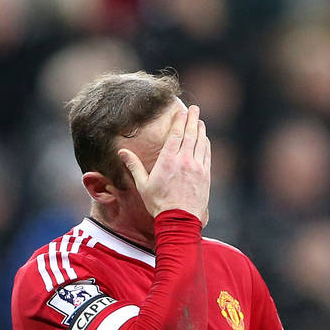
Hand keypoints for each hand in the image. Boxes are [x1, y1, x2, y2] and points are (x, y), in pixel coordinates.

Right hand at [118, 105, 210, 221]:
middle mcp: (184, 160)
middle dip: (192, 119)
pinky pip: (207, 155)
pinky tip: (205, 139)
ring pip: (201, 142)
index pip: (175, 134)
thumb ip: (134, 166)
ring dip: (201, 129)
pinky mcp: (206, 175)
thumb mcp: (142, 185)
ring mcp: (197, 167)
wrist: (179, 220)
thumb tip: (121, 152)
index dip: (179, 121)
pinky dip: (206, 144)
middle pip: (190, 134)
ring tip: (199, 120)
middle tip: (194, 108)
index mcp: (168, 161)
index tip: (181, 111)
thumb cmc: (158, 204)